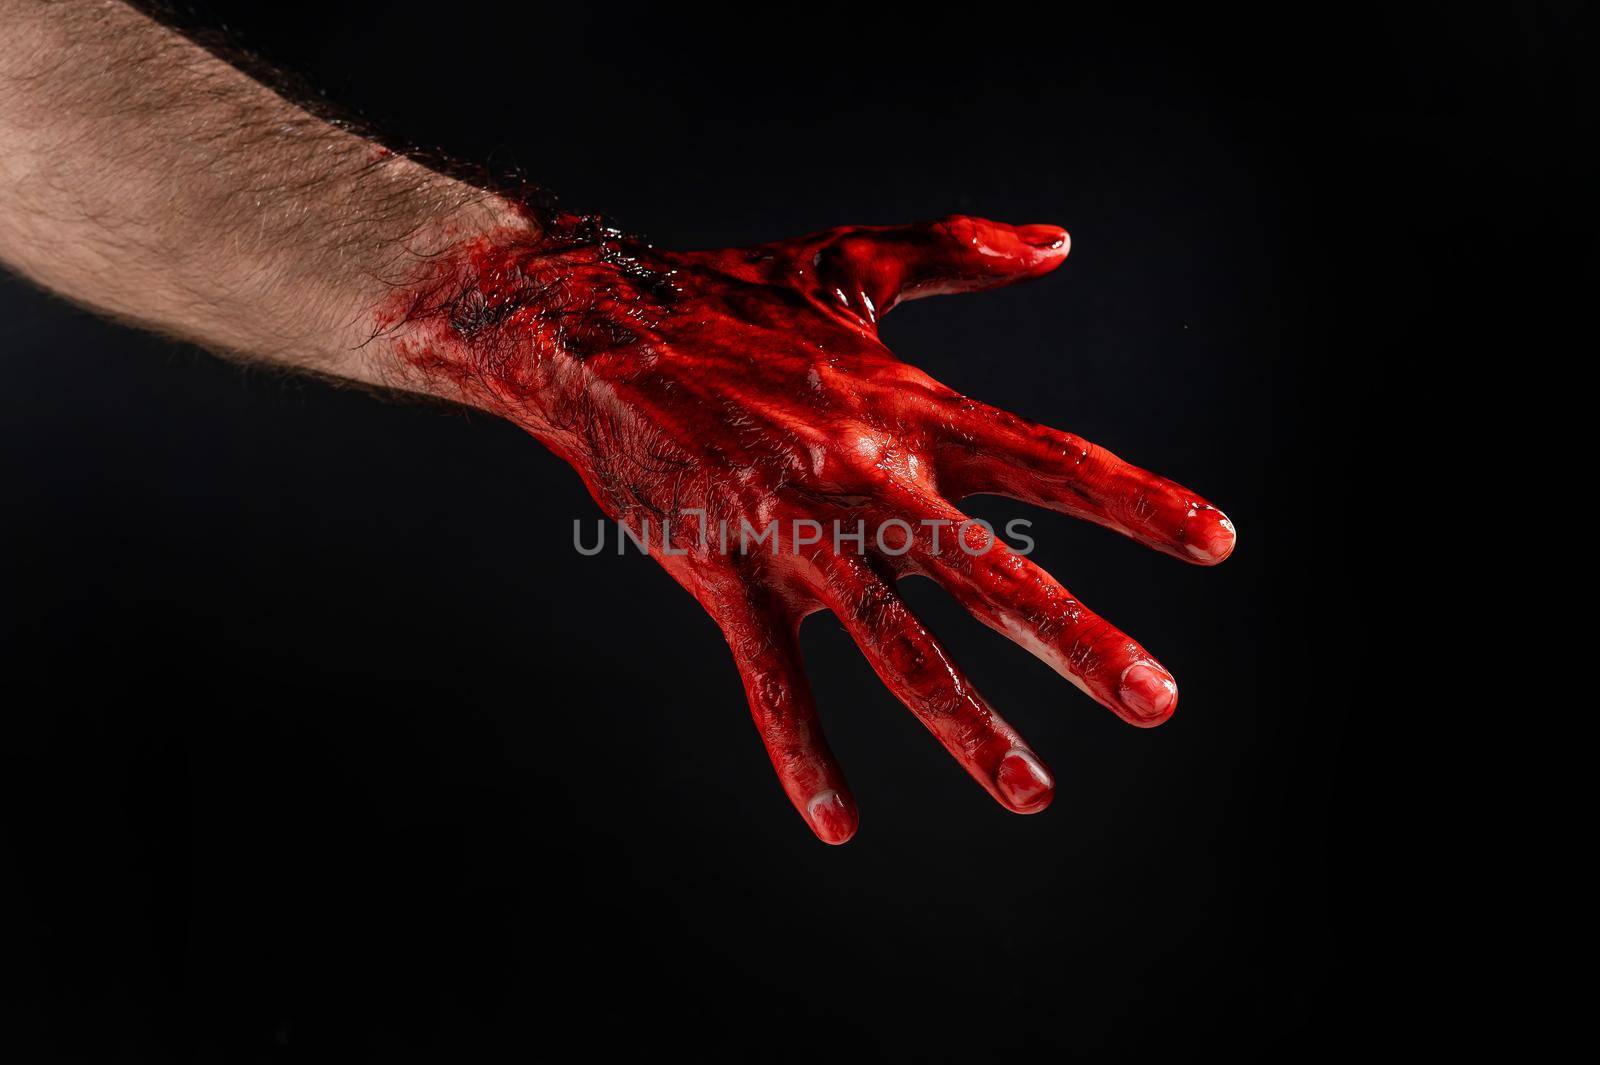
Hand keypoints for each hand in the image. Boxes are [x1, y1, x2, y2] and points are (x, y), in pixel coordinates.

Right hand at [382, 213, 1235, 843]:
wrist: (588, 329)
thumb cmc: (724, 296)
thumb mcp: (846, 264)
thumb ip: (958, 249)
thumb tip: (1058, 242)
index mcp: (905, 408)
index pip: (1044, 459)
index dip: (1133, 500)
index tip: (1215, 543)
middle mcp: (864, 478)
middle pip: (991, 573)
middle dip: (1078, 640)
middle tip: (1157, 702)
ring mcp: (793, 535)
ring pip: (896, 647)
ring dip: (970, 725)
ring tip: (1033, 792)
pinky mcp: (724, 576)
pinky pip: (771, 680)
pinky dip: (803, 751)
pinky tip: (840, 821)